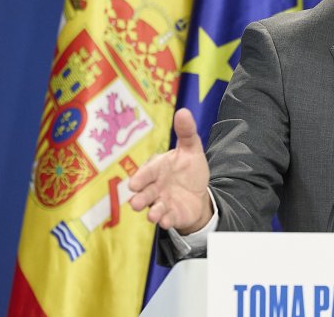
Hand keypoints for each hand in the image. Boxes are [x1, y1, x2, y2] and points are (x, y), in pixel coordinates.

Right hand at [128, 108, 212, 233]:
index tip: (135, 184)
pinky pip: (167, 219)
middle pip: (144, 193)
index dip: (141, 178)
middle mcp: (155, 188)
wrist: (198, 192)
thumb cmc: (188, 168)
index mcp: (157, 170)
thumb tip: (183, 111)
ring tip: (153, 215)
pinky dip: (166, 221)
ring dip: (153, 212)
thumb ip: (186, 132)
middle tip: (135, 203)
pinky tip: (167, 221)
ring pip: (154, 208)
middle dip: (140, 198)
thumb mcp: (191, 149)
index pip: (146, 173)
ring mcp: (162, 202)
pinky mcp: (171, 216)